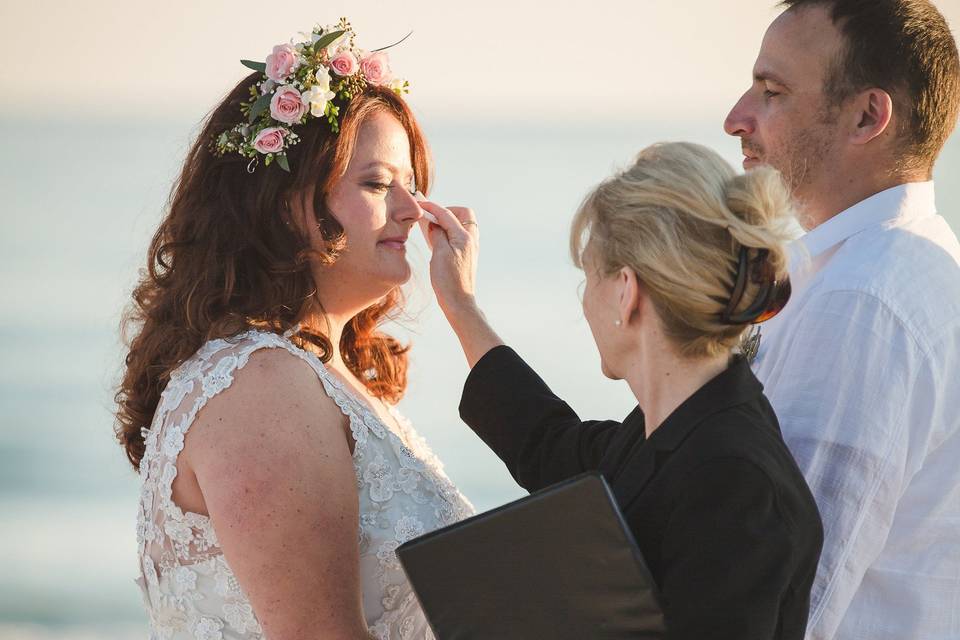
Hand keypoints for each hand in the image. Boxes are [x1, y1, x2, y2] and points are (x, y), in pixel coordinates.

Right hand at [418, 200, 479, 317]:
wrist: (459, 302)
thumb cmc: (448, 280)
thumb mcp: (439, 254)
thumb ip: (437, 234)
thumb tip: (434, 223)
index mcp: (465, 237)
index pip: (447, 214)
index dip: (432, 207)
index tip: (420, 202)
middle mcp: (471, 240)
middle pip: (463, 214)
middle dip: (447, 211)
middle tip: (432, 218)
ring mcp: (470, 248)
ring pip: (462, 225)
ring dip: (447, 222)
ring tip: (432, 228)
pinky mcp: (466, 256)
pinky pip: (459, 236)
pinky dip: (449, 233)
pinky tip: (437, 240)